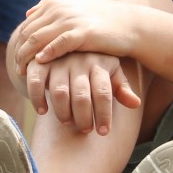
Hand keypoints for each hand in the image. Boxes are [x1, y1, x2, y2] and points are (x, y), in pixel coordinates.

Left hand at [13, 0, 140, 72]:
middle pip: (29, 33)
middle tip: (18, 69)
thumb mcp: (74, 7)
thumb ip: (51, 9)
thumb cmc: (102, 20)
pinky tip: (40, 64)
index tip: (18, 59)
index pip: (28, 24)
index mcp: (55, 3)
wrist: (130, 24)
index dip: (20, 43)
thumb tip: (28, 13)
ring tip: (23, 72)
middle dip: (20, 52)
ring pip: (38, 39)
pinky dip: (46, 54)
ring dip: (27, 57)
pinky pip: (57, 44)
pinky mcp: (82, 32)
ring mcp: (71, 19)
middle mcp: (60, 8)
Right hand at [24, 51, 141, 133]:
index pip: (103, 92)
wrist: (67, 40)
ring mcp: (58, 62)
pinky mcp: (39, 63)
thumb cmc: (94, 64)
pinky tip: (43, 111)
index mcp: (99, 63)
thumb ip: (121, 88)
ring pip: (60, 93)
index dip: (103, 115)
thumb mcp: (111, 71)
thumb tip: (135, 104)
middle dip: (84, 118)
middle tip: (85, 130)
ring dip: (63, 112)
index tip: (103, 132)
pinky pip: (36, 83)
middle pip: (82, 96)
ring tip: (68, 122)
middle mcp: (79, 61)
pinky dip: (38, 99)